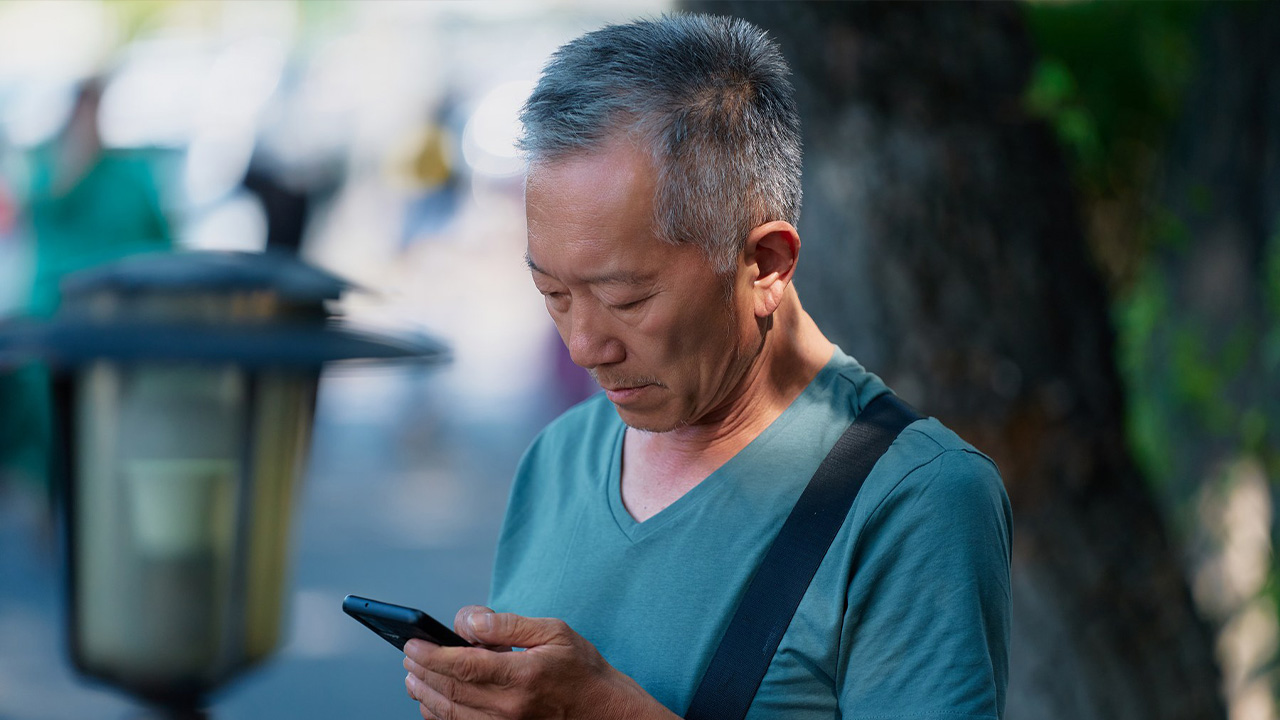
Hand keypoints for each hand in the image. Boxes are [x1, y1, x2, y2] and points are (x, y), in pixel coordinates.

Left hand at [403, 607, 677, 719]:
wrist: (605, 712)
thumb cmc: (581, 668)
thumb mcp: (554, 631)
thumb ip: (508, 624)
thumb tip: (468, 621)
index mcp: (522, 675)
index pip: (463, 665)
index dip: (432, 655)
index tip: (413, 643)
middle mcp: (510, 707)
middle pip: (451, 690)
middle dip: (423, 672)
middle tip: (407, 655)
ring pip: (451, 714)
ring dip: (426, 695)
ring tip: (412, 677)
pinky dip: (441, 716)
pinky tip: (433, 701)